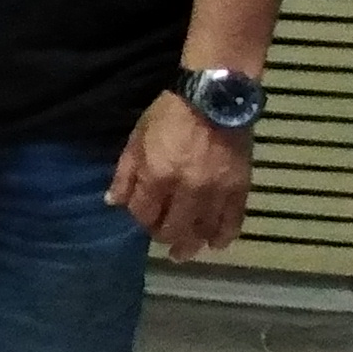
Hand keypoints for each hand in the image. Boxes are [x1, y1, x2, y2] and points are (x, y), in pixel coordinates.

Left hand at [112, 91, 251, 258]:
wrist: (215, 98)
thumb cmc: (169, 116)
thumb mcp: (137, 140)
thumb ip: (125, 174)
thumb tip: (113, 202)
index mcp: (158, 175)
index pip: (144, 213)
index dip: (140, 219)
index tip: (142, 217)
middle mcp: (188, 189)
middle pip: (173, 228)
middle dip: (163, 235)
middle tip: (162, 237)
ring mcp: (216, 191)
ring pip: (202, 230)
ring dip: (191, 244)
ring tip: (184, 253)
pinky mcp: (240, 188)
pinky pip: (233, 222)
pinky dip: (223, 236)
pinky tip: (215, 243)